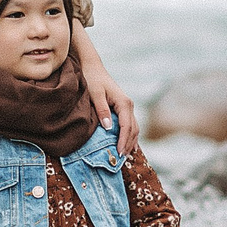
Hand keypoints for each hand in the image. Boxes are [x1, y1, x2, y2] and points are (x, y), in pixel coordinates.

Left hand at [73, 29, 140, 156]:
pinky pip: (129, 125)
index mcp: (124, 103)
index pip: (127, 126)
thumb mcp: (95, 94)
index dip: (123, 141)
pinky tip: (127, 146)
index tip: (118, 153)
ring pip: (133, 128)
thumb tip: (108, 128)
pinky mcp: (123, 108)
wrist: (92, 67)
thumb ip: (102, 110)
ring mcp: (127, 107)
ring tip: (124, 156)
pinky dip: (129, 136)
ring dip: (130, 142)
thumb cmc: (92, 79)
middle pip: (133, 129)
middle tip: (121, 159)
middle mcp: (129, 105)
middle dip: (128, 145)